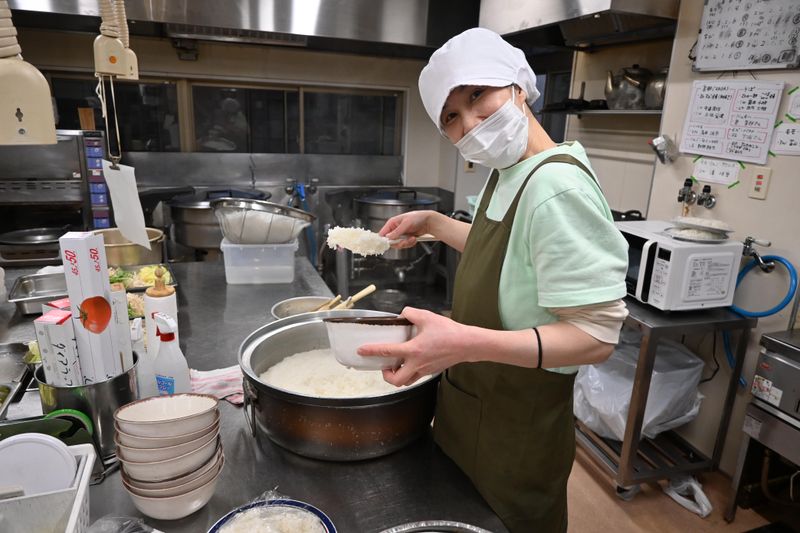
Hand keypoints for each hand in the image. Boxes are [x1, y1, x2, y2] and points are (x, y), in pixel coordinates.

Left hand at [357, 307, 471, 385]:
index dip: (371, 351)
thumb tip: (402, 314)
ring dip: (397, 376)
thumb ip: (411, 313)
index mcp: (413, 350)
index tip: (361, 350)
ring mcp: (425, 370)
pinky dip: (409, 372)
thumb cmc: (449, 331)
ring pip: (406, 382)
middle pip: (395, 380)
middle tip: (384, 366)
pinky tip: (411, 361)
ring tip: (396, 365)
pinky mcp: (432, 371)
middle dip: (386, 375)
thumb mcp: (427, 316)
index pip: (387, 352)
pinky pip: (416, 377)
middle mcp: (417, 364)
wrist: (468, 344)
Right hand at [378, 210, 435, 248]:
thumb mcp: (406, 223)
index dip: (383, 240)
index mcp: (392, 223)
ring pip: (398, 245)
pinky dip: (410, 243)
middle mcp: (395, 229)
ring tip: (412, 238)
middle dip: (399, 243)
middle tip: (405, 240)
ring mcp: (400, 235)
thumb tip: (388, 237)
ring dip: (406, 243)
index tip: (388, 244)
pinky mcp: (405, 239)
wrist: (428, 222)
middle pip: (390, 242)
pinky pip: (405, 245)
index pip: (382, 233)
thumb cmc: (417, 217)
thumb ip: (397, 231)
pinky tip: (414, 238)